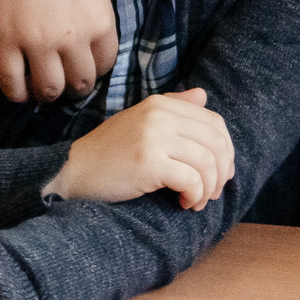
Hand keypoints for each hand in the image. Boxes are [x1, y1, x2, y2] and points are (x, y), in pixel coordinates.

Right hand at [0, 0, 120, 102]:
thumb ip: (94, 12)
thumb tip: (90, 39)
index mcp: (101, 20)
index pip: (105, 65)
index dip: (93, 69)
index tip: (82, 65)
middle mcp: (74, 36)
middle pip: (79, 84)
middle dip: (72, 85)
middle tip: (62, 79)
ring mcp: (38, 40)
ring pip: (47, 90)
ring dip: (45, 93)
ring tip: (39, 86)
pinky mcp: (6, 38)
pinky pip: (11, 82)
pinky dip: (15, 93)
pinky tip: (16, 88)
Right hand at [48, 87, 234, 209]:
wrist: (73, 172)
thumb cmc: (110, 153)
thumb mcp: (141, 121)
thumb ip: (173, 106)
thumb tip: (203, 95)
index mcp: (161, 104)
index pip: (215, 122)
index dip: (225, 150)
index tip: (220, 173)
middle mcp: (160, 115)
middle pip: (216, 142)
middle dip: (222, 172)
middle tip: (212, 192)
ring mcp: (154, 137)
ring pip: (207, 162)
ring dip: (209, 188)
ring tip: (197, 201)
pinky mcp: (148, 162)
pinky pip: (191, 179)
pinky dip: (195, 195)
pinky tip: (185, 203)